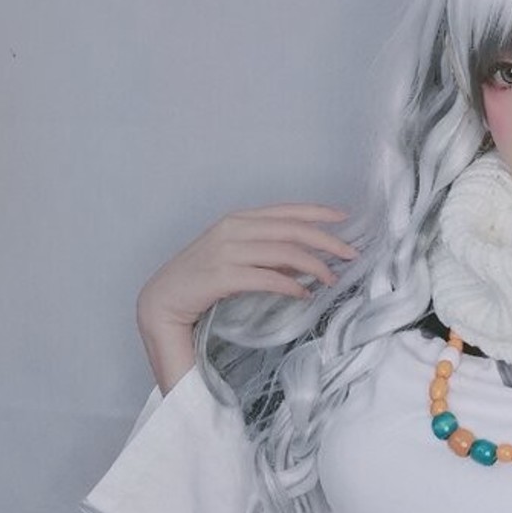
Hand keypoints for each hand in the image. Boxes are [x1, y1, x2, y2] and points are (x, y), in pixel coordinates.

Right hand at [136, 203, 353, 390]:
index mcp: (237, 219)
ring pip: (282, 252)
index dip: (317, 212)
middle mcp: (232, 229)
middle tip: (351, 254)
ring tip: (332, 279)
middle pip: (290, 229)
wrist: (161, 302)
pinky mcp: (220, 276)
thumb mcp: (238, 261)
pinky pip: (266, 278)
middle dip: (325, 240)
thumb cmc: (201, 282)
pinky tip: (304, 294)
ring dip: (313, 265)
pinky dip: (290, 285)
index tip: (345, 217)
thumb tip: (304, 260)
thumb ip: (267, 256)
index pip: (285, 211)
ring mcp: (224, 251)